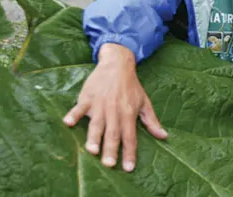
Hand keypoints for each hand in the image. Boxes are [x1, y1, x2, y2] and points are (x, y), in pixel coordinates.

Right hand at [62, 43, 167, 171]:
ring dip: (94, 137)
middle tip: (109, 164)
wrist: (117, 64)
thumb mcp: (145, 102)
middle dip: (111, 150)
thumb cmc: (131, 86)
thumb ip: (152, 121)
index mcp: (129, 114)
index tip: (129, 168)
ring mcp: (100, 104)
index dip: (130, 153)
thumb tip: (164, 136)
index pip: (130, 137)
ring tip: (92, 150)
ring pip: (97, 124)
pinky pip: (79, 108)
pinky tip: (68, 123)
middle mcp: (114, 111)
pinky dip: (74, 115)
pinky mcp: (88, 98)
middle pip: (113, 133)